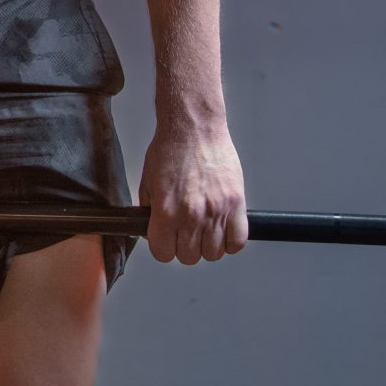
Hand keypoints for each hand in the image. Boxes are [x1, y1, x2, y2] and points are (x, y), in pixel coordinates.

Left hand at [138, 116, 247, 263]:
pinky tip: (222, 229)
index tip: (166, 240)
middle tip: (184, 231)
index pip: (163, 254)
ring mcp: (216, 210)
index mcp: (166, 212)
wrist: (194, 128)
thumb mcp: (147, 183)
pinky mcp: (236, 203)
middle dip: (184, 246)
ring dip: (207, 245)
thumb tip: (154, 233)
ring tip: (204, 228)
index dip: (163, 247)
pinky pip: (237, 241)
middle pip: (189, 257)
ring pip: (213, 253)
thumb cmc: (170, 150)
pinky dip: (230, 241)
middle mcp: (192, 215)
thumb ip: (151, 213)